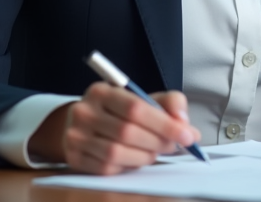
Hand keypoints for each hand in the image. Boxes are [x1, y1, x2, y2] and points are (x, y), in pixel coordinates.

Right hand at [30, 82, 201, 173]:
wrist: (83, 124)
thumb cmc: (119, 112)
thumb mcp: (142, 99)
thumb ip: (168, 103)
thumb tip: (184, 122)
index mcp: (102, 91)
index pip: (136, 108)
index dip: (164, 124)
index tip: (187, 135)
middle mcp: (84, 112)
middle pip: (127, 132)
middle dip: (157, 142)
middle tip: (174, 146)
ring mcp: (75, 136)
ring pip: (116, 153)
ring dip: (144, 156)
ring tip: (155, 152)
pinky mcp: (74, 157)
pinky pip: (106, 168)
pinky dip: (127, 166)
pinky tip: (135, 159)